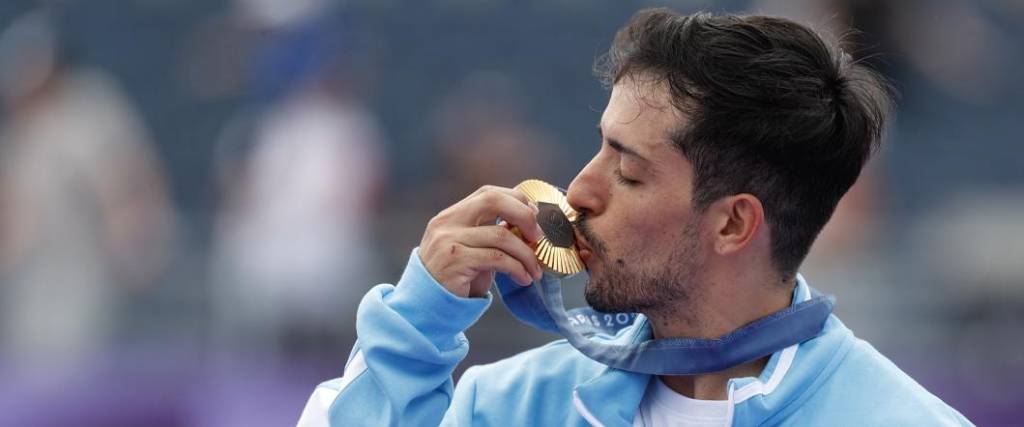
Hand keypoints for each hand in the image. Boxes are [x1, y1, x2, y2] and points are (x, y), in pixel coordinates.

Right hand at [419, 185, 545, 297]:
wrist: (426, 307)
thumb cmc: (455, 279)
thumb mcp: (469, 250)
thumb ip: (489, 234)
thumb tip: (529, 225)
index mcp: (451, 216)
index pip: (488, 193)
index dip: (516, 200)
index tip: (534, 216)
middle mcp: (447, 223)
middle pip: (492, 201)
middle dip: (523, 216)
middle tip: (539, 237)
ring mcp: (449, 241)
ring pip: (501, 235)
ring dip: (526, 254)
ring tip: (535, 270)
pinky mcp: (456, 262)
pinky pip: (497, 259)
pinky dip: (517, 268)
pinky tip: (523, 278)